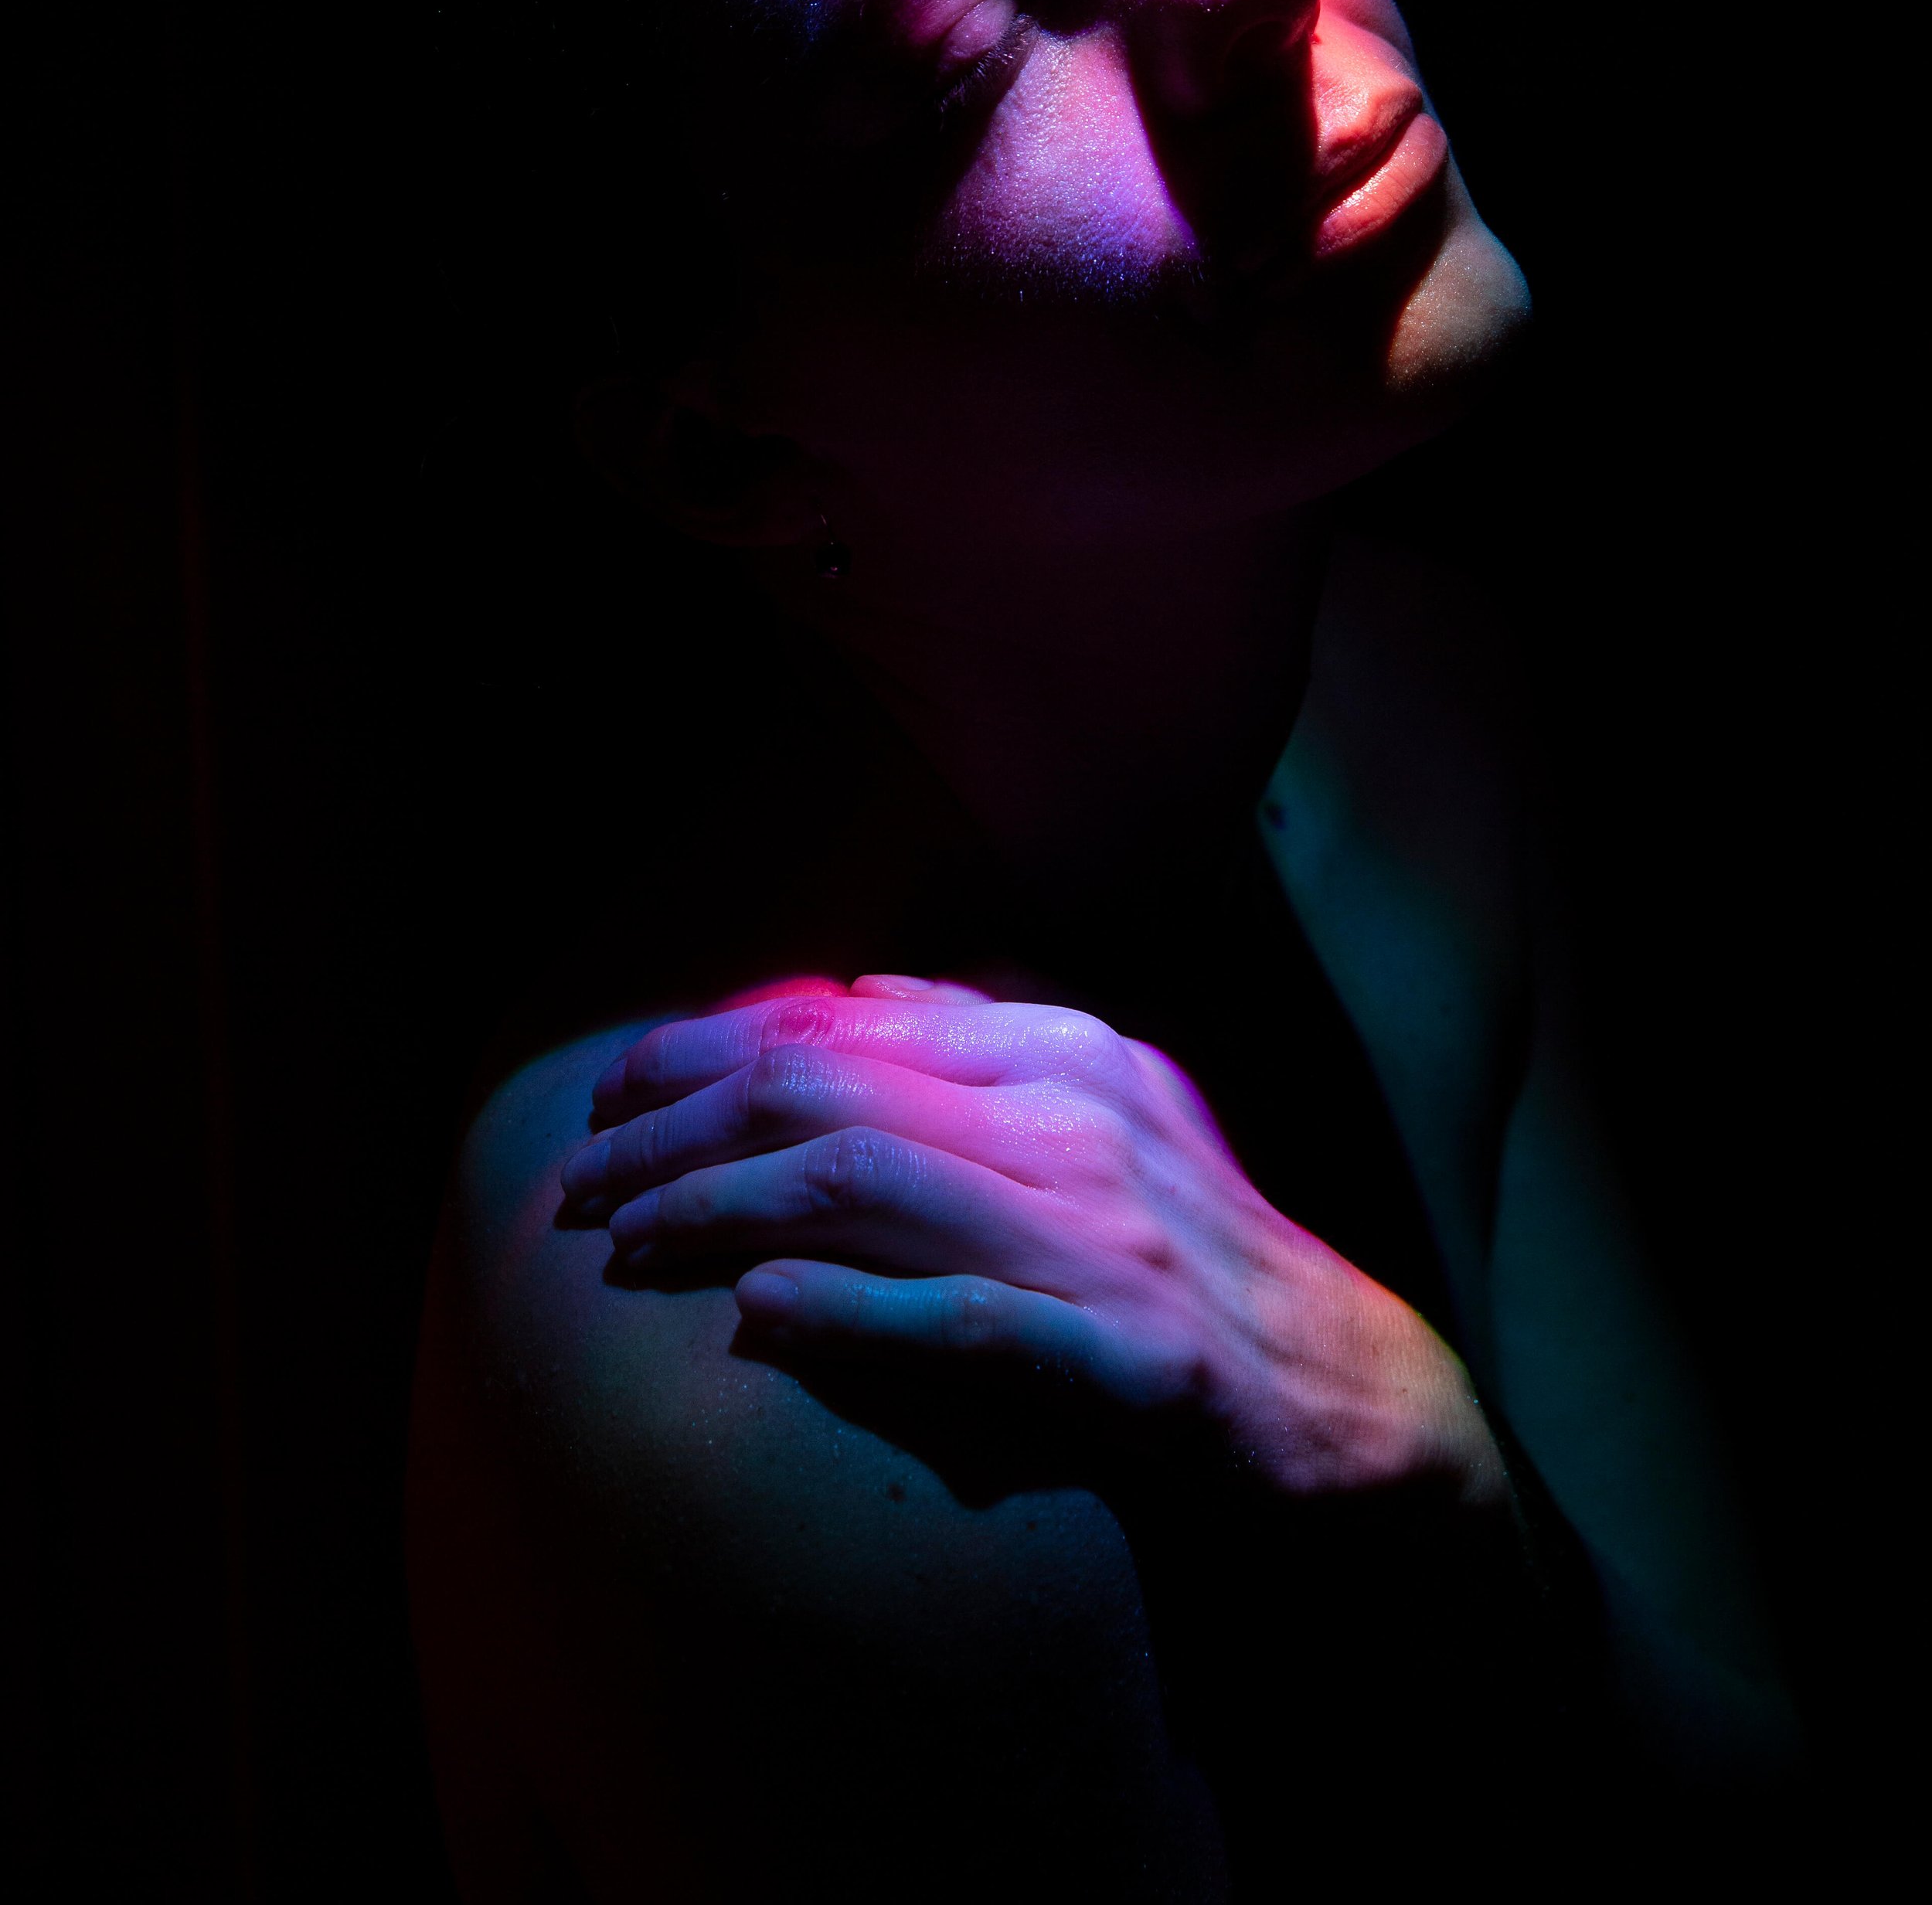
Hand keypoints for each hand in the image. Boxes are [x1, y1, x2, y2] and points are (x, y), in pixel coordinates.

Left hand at [560, 977, 1503, 1504]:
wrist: (1347, 1391)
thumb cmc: (1192, 1248)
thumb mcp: (1104, 1112)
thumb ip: (983, 1046)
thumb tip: (847, 994)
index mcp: (1066, 1052)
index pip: (843, 1026)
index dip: (706, 1049)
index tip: (612, 1087)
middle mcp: (1080, 1120)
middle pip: (829, 1092)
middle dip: (679, 1127)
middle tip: (578, 1178)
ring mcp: (1107, 1236)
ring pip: (871, 1186)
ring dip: (721, 1210)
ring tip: (623, 1241)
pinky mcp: (1128, 1358)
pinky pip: (967, 1321)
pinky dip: (850, 1310)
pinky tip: (756, 1313)